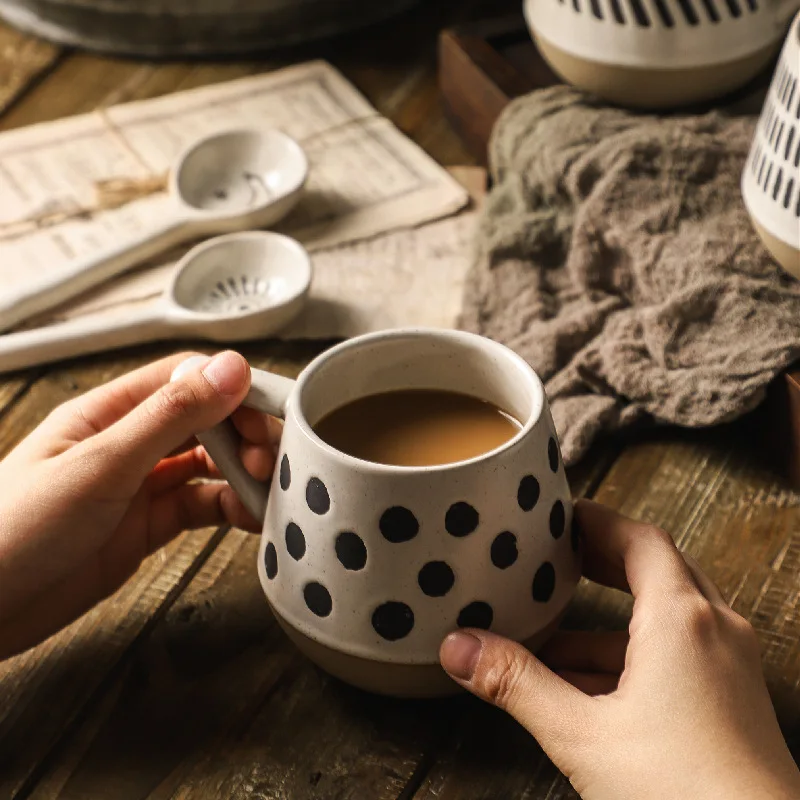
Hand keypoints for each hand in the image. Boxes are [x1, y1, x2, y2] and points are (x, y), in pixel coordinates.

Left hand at [0, 351, 277, 659]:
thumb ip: (170, 417)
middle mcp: (130, 443)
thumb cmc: (14, 531)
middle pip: (206, 420)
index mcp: (110, 412)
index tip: (269, 412)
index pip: (186, 378)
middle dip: (244, 434)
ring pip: (209, 464)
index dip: (233, 388)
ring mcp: (140, 486)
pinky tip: (249, 516)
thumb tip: (230, 368)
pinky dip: (231, 508)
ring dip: (243, 472)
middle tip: (268, 460)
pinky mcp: (147, 526)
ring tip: (265, 491)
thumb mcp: (101, 465)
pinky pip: (202, 506)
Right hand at [440, 499, 799, 799]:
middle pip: (655, 569)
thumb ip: (516, 685)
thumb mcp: (583, 735)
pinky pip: (675, 658)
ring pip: (662, 620)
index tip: (559, 515)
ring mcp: (728, 668)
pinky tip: (583, 688)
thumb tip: (461, 649)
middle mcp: (715, 632)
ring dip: (607, 622)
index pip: (639, 539)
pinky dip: (629, 658)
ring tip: (550, 635)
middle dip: (601, 561)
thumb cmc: (686, 797)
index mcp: (682, 620)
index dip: (596, 520)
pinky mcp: (730, 704)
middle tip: (556, 556)